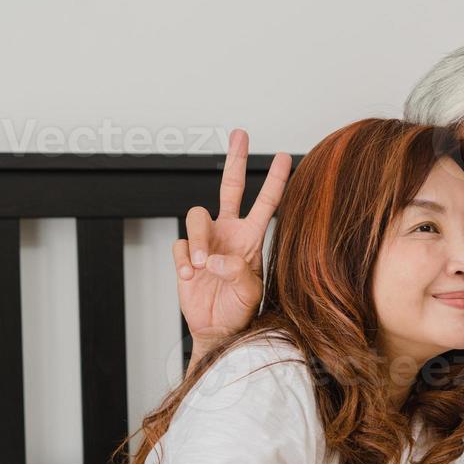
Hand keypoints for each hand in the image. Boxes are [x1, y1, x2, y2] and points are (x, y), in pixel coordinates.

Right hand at [173, 129, 291, 350]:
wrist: (217, 329)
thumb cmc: (240, 311)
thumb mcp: (250, 293)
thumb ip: (239, 273)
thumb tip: (216, 259)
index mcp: (251, 238)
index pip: (266, 203)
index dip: (275, 180)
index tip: (284, 157)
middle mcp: (229, 233)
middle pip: (230, 187)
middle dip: (235, 160)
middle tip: (240, 134)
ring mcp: (206, 241)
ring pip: (196, 215)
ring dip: (198, 240)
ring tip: (202, 265)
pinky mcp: (185, 254)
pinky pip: (179, 243)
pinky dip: (183, 258)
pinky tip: (190, 276)